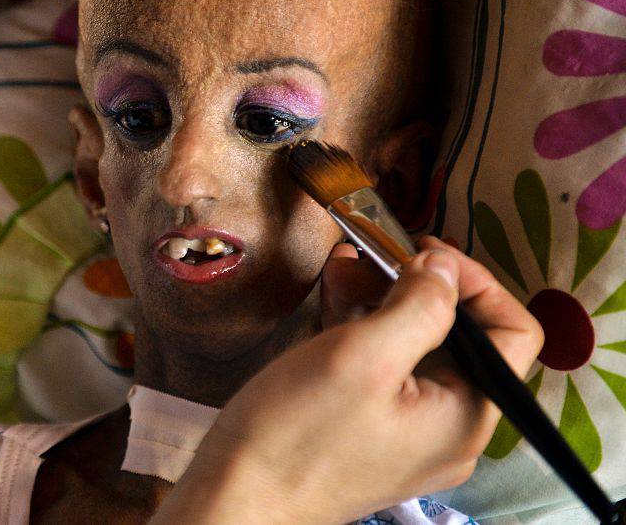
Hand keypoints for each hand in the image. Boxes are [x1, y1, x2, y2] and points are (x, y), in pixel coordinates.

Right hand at [154, 239, 542, 523]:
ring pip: (415, 348)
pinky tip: (333, 297)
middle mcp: (448, 429)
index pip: (512, 332)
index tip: (424, 251)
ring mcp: (408, 432)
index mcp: (465, 416)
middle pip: (459, 337)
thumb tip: (444, 268)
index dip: (475, 281)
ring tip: (342, 268)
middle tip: (372, 254)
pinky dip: (362, 328)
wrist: (235, 496)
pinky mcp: (371, 430)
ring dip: (383, 300)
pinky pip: (383, 369)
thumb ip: (420, 304)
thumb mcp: (363, 355)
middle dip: (415, 285)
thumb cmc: (296, 434)